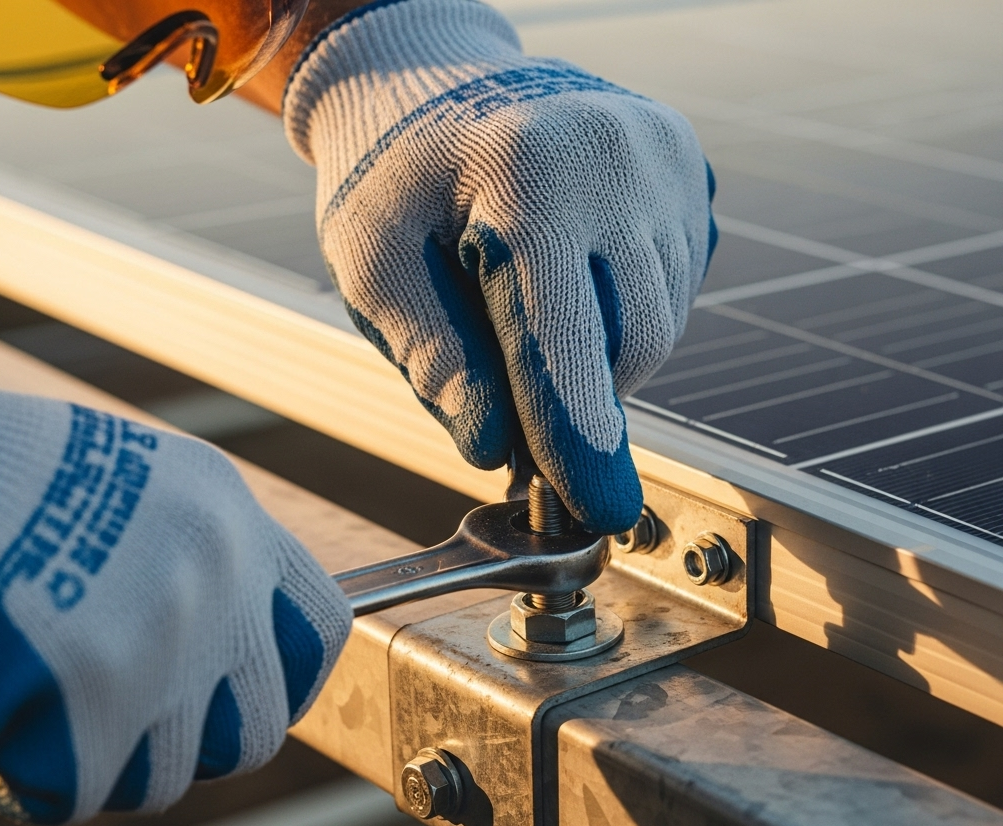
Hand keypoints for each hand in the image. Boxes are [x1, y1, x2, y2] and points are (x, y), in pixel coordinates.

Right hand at [0, 389, 351, 823]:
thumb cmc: (7, 471)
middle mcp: (218, 577)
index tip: (246, 702)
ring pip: (166, 774)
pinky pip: (78, 788)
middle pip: (255, 729)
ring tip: (54, 721)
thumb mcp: (136, 487)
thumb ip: (192, 563)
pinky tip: (2, 733)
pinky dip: (38, 778)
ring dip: (109, 767)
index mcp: (231, 518)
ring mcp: (162, 637)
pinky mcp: (89, 691)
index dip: (285, 683)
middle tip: (136, 734)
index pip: (318, 629)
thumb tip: (221, 655)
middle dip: (194, 749)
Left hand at [284, 0, 716, 532]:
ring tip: (534, 307)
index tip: (601, 511)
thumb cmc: (393, 177)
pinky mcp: (687, 165)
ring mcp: (664, 157)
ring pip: (659, 321)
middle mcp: (618, 157)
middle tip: (516, 387)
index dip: (577, 440)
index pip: (565, 343)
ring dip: (602, 353)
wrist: (434, 79)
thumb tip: (494, 449)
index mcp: (528, 177)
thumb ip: (435, 359)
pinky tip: (576, 274)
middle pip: (630, 344)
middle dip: (578, 394)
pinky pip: (675, 283)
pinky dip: (628, 310)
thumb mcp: (373, 267)